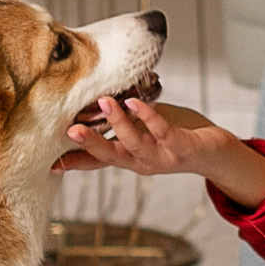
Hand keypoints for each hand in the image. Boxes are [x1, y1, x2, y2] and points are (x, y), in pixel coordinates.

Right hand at [56, 97, 230, 175]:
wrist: (215, 152)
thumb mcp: (141, 129)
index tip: (49, 163)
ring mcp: (161, 156)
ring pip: (134, 144)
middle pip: (110, 156)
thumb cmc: (174, 136)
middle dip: (89, 145)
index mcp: (128, 158)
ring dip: (118, 124)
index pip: (96, 161)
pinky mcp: (181, 147)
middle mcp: (141, 162)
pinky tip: (136, 102)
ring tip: (105, 102)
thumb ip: (119, 122)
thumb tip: (92, 102)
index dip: (73, 162)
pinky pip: (163, 132)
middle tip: (69, 131)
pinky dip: (149, 117)